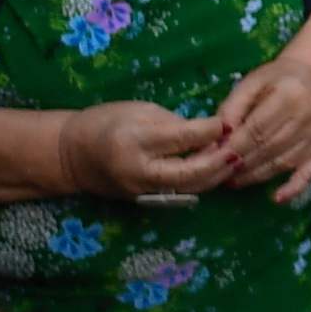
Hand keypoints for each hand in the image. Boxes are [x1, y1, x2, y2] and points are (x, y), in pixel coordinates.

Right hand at [59, 102, 233, 202]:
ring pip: (189, 189)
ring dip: (215, 176)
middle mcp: (139, 170)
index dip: (209, 131)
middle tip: (238, 149)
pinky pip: (179, 194)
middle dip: (219, 162)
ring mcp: (141, 190)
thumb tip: (209, 133)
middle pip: (190, 173)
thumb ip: (174, 123)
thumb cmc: (106, 121)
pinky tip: (215, 171)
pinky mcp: (144, 201)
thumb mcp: (140, 110)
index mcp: (135, 140)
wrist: (72, 155)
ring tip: (234, 160)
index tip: (227, 123)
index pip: (182, 138)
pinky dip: (200, 183)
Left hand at [206, 51, 310, 206]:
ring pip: (283, 162)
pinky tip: (277, 198)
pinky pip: (310, 173)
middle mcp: (310, 115)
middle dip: (241, 163)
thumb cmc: (277, 79)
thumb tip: (218, 136)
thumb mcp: (252, 82)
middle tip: (219, 173)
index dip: (235, 146)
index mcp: (291, 94)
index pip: (258, 127)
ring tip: (233, 181)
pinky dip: (294, 188)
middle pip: (270, 147)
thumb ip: (233, 106)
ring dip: (256, 176)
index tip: (215, 157)